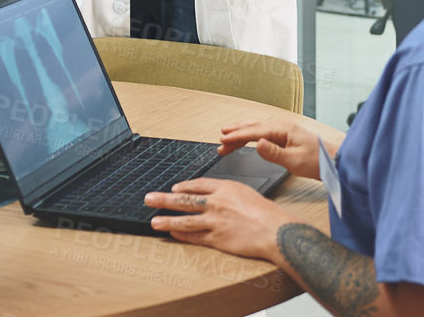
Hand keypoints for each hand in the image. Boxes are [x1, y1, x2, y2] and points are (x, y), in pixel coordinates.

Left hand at [145, 178, 303, 261]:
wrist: (274, 229)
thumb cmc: (266, 212)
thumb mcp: (246, 192)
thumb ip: (228, 193)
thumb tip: (215, 195)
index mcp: (225, 188)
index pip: (198, 185)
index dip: (184, 187)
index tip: (174, 188)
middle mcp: (216, 203)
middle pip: (184, 200)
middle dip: (164, 199)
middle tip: (149, 199)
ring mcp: (215, 221)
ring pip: (185, 220)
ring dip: (167, 220)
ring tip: (153, 221)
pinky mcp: (217, 239)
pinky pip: (195, 237)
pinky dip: (182, 235)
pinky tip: (173, 233)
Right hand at [218, 119, 330, 179]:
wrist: (333, 162)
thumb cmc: (317, 161)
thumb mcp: (294, 161)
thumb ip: (274, 153)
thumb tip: (257, 144)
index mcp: (283, 129)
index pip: (254, 131)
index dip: (237, 136)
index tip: (223, 139)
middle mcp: (282, 126)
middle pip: (253, 127)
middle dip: (235, 133)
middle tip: (220, 140)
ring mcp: (284, 130)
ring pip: (257, 129)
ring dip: (241, 134)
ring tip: (227, 139)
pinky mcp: (285, 136)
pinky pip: (263, 133)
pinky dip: (251, 136)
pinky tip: (246, 140)